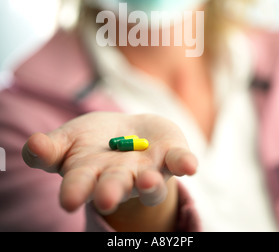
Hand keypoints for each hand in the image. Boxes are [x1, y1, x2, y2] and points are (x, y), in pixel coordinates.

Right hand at [22, 112, 197, 216]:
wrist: (128, 133)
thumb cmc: (94, 142)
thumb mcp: (68, 140)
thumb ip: (50, 148)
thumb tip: (33, 145)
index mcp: (91, 174)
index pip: (80, 184)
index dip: (75, 191)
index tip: (69, 200)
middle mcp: (121, 178)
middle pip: (116, 187)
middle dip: (111, 192)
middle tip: (106, 199)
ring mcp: (148, 169)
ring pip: (150, 184)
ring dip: (149, 184)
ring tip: (146, 181)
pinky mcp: (170, 156)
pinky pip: (179, 162)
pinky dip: (184, 164)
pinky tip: (190, 166)